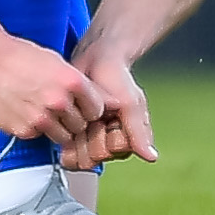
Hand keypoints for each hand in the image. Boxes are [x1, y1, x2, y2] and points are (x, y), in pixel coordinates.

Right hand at [0, 31, 102, 145]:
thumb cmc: (22, 57)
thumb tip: (107, 102)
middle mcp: (59, 102)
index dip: (90, 109)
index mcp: (73, 82)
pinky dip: (35, 129)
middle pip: (81, 126)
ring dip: (57, 129)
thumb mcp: (59, 64)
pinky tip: (27, 112)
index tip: (82, 107)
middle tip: (60, 110)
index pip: (97, 110)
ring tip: (44, 112)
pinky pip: (39, 136)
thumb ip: (81, 86)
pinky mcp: (23, 130)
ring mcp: (41, 118)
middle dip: (74, 120)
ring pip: (63, 137)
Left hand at [62, 49, 156, 170]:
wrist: (93, 57)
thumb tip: (151, 157)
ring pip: (80, 157)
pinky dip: (63, 139)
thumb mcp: (130, 102)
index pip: (115, 152)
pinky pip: (66, 152)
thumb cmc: (116, 76)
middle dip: (91, 136)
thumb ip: (138, 131)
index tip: (109, 119)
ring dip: (77, 137)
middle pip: (95, 157)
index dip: (109, 136)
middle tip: (94, 116)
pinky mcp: (71, 134)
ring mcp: (89, 138)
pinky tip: (66, 124)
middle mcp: (108, 140)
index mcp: (127, 136)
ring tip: (81, 116)